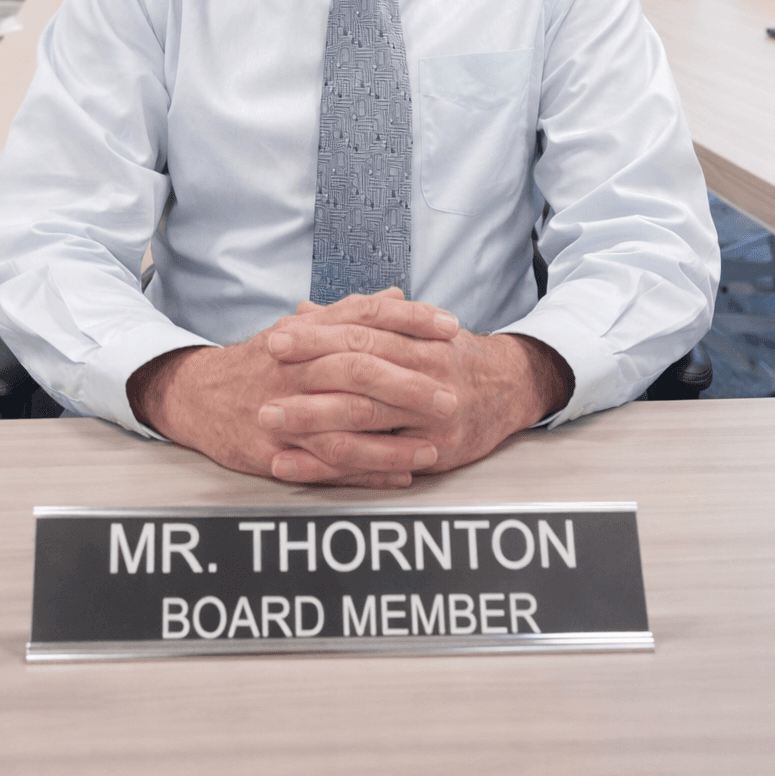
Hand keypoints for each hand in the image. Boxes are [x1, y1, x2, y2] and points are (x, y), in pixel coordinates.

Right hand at [126, 289, 463, 489]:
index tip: (451, 327)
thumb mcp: (303, 329)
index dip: (411, 319)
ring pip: (345, 423)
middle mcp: (296, 367)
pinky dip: (368, 471)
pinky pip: (328, 465)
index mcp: (307, 332)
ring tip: (435, 445)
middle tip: (450, 395)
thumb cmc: (263, 361)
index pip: (365, 317)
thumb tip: (398, 295)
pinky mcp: (275, 450)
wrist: (199, 396)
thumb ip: (351, 312)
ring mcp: (285, 409)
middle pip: (358, 369)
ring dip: (394, 438)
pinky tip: (402, 475)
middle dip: (408, 383)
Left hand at [263, 291, 572, 481]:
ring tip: (267, 418)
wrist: (508, 390)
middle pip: (360, 369)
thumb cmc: (449, 357)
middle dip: (308, 371)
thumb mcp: (411, 331)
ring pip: (363, 416)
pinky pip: (371, 461)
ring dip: (310, 418)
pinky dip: (325, 466)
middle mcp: (429, 372)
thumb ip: (358, 321)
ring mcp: (432, 415)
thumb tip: (302, 309)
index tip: (278, 336)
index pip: (363, 329)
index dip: (319, 333)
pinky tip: (288, 465)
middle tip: (265, 374)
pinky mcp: (434, 451)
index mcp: (419, 338)